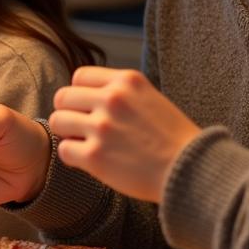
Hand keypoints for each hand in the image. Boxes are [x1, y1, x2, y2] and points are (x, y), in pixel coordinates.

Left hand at [49, 67, 200, 202]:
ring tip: (84, 144)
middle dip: (68, 112)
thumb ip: (121, 92)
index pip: (79, 76)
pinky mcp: (95, 156)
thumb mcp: (151, 98)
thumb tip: (87, 95)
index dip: (80, 94)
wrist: (190, 171)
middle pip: (63, 97)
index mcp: (127, 81)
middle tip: (81, 128)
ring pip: (58, 121)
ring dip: (67, 134)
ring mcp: (102, 127)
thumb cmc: (173, 139)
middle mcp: (112, 99)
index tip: (88, 109)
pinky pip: (64, 150)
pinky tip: (87, 161)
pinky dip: (72, 157)